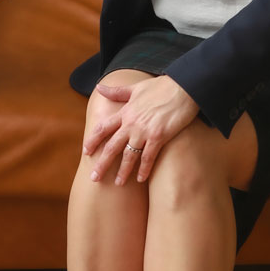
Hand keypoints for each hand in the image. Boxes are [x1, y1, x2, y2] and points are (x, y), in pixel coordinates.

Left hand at [83, 75, 198, 184]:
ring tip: (118, 184)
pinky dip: (144, 169)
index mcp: (125, 112)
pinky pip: (148, 157)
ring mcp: (144, 131)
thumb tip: (99, 87)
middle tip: (94, 177)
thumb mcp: (136, 87)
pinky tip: (140, 179)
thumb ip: (117, 91)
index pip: (103, 128)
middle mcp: (131, 123)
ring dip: (123, 171)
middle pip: (112, 146)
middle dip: (102, 163)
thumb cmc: (161, 86)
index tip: (86, 151)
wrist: (183, 87)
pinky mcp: (159, 137)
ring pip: (129, 155)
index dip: (93, 140)